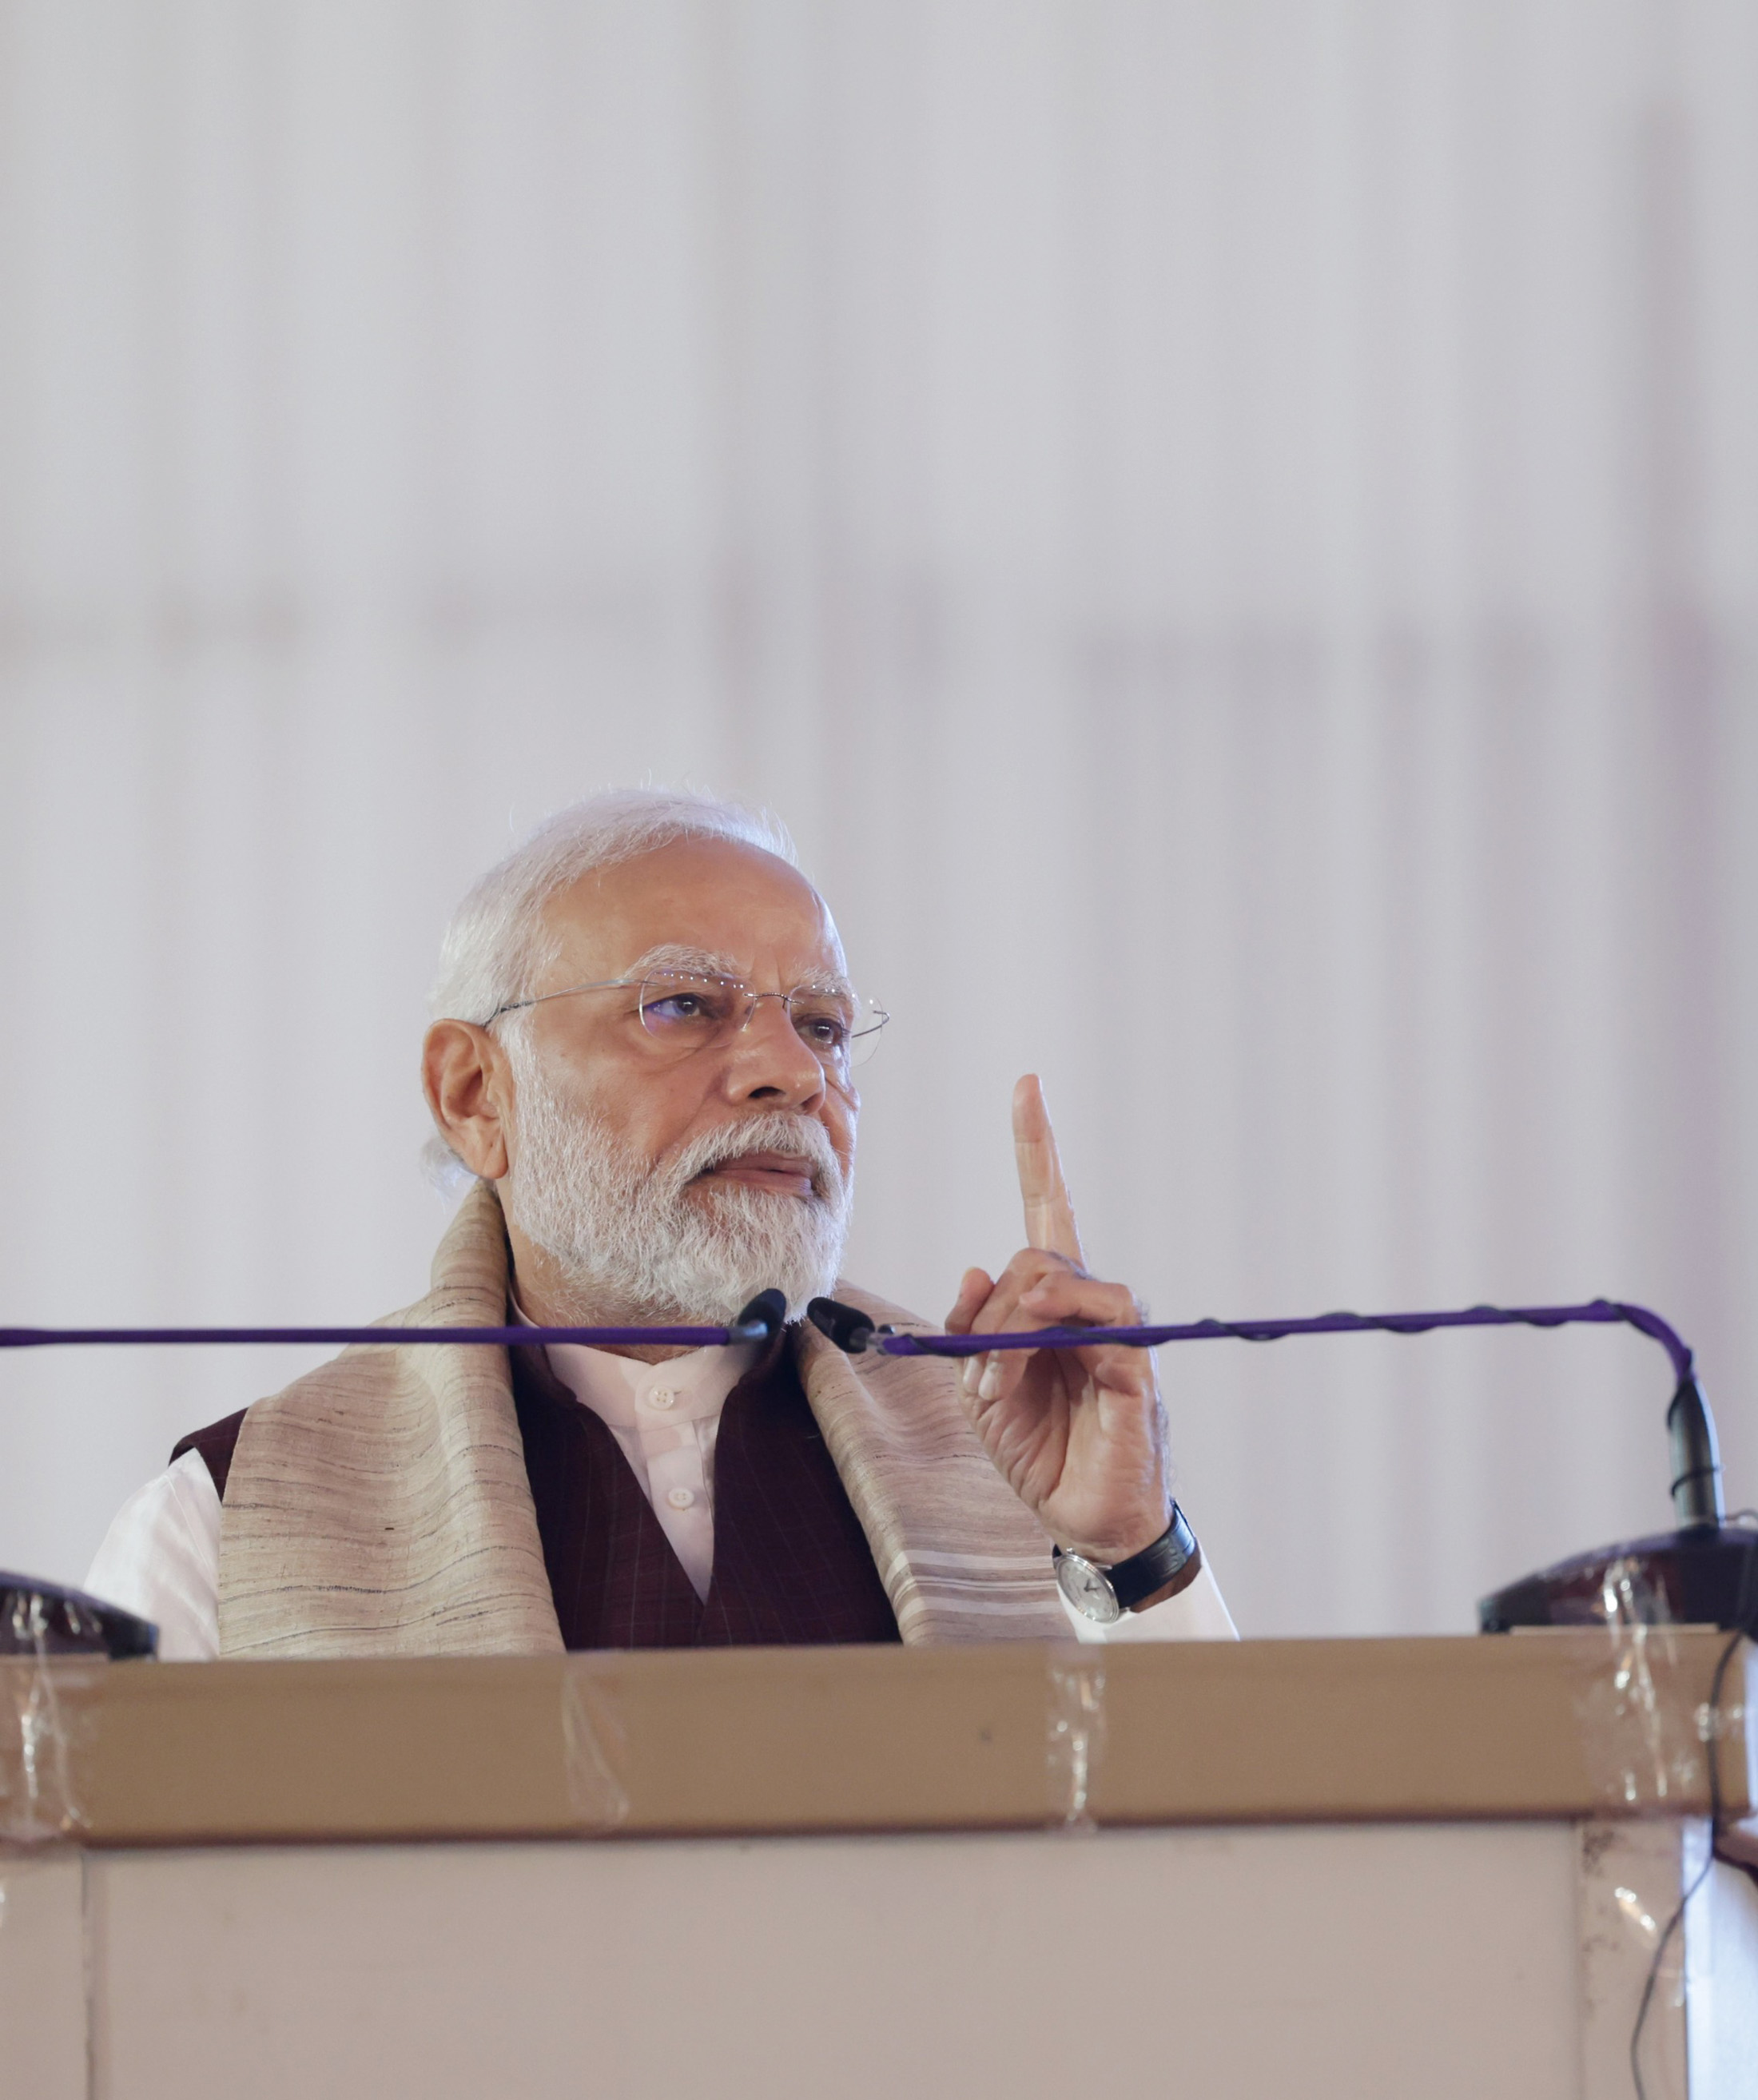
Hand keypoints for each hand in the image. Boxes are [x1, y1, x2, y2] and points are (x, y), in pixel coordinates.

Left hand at [944, 1075, 1172, 1563]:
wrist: (1084, 1518)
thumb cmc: (1039, 1450)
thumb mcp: (982, 1389)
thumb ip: (972, 1330)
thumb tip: (974, 1271)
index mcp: (1052, 1300)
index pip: (1049, 1203)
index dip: (1038, 1145)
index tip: (1028, 1084)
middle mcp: (1089, 1301)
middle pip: (1031, 1253)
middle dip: (988, 1308)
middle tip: (979, 1372)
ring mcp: (1118, 1327)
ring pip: (1052, 1275)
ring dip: (1008, 1329)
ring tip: (999, 1386)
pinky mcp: (1136, 1360)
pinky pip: (1095, 1318)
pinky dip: (1049, 1333)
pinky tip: (1033, 1360)